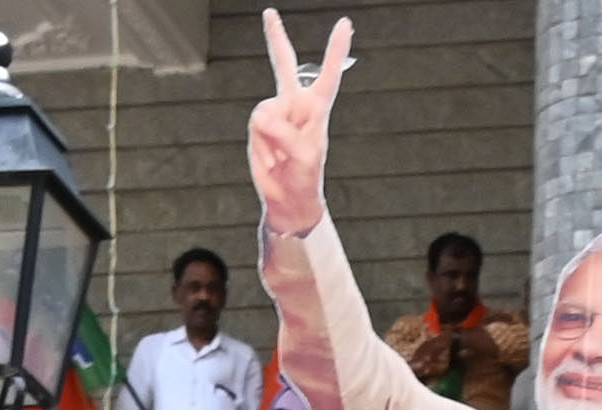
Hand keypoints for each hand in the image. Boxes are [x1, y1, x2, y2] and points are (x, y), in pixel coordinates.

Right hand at [247, 11, 349, 240]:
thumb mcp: (305, 157)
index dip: (336, 50)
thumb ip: (287, 134)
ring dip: (272, 137)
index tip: (345, 24)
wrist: (287, 198)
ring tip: (282, 155)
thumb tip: (264, 118)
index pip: (328, 75)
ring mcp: (274, 112)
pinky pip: (255, 125)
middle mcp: (294, 104)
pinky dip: (262, 143)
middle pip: (284, 64)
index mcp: (317, 108)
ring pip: (266, 112)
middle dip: (276, 38)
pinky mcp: (258, 124)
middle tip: (269, 12)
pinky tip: (271, 156)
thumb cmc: (305, 177)